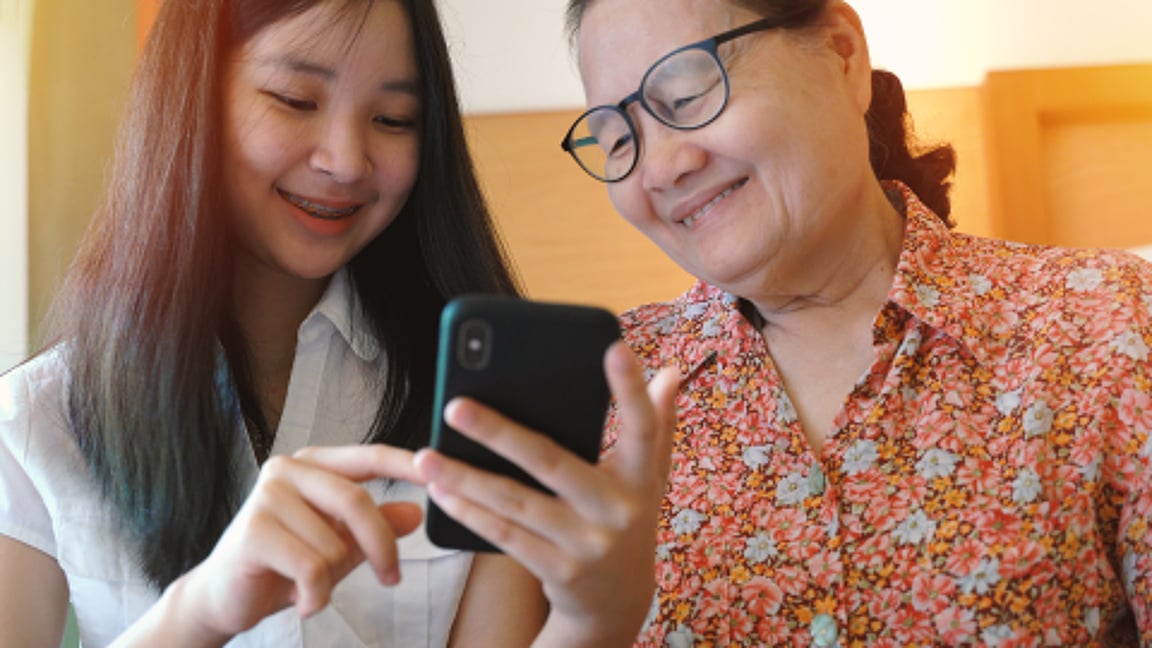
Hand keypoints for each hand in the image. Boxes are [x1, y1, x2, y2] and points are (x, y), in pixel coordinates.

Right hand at [153, 445, 424, 643]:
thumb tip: (417, 513)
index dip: (408, 464)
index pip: (370, 456)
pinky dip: (316, 595)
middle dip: (382, 547)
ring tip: (313, 588)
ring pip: (334, 543)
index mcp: (313, 464)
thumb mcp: (341, 545)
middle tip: (392, 578)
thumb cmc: (285, 566)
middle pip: (357, 502)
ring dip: (333, 579)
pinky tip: (303, 603)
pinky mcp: (253, 530)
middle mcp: (287, 470)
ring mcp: (267, 496)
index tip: (443, 470)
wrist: (224, 598)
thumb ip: (376, 527)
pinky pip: (312, 567)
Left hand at [414, 341, 679, 646]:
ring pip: (516, 502)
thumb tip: (671, 372)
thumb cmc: (627, 520)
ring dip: (466, 478)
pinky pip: (506, 537)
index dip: (630, 389)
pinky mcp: (558, 571)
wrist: (618, 605)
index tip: (614, 347)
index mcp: (641, 478)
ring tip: (426, 455)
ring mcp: (587, 544)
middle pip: (552, 462)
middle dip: (500, 434)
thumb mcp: (648, 478)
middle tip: (456, 405)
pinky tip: (442, 492)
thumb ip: (659, 423)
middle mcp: (618, 511)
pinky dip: (471, 514)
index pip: (642, 427)